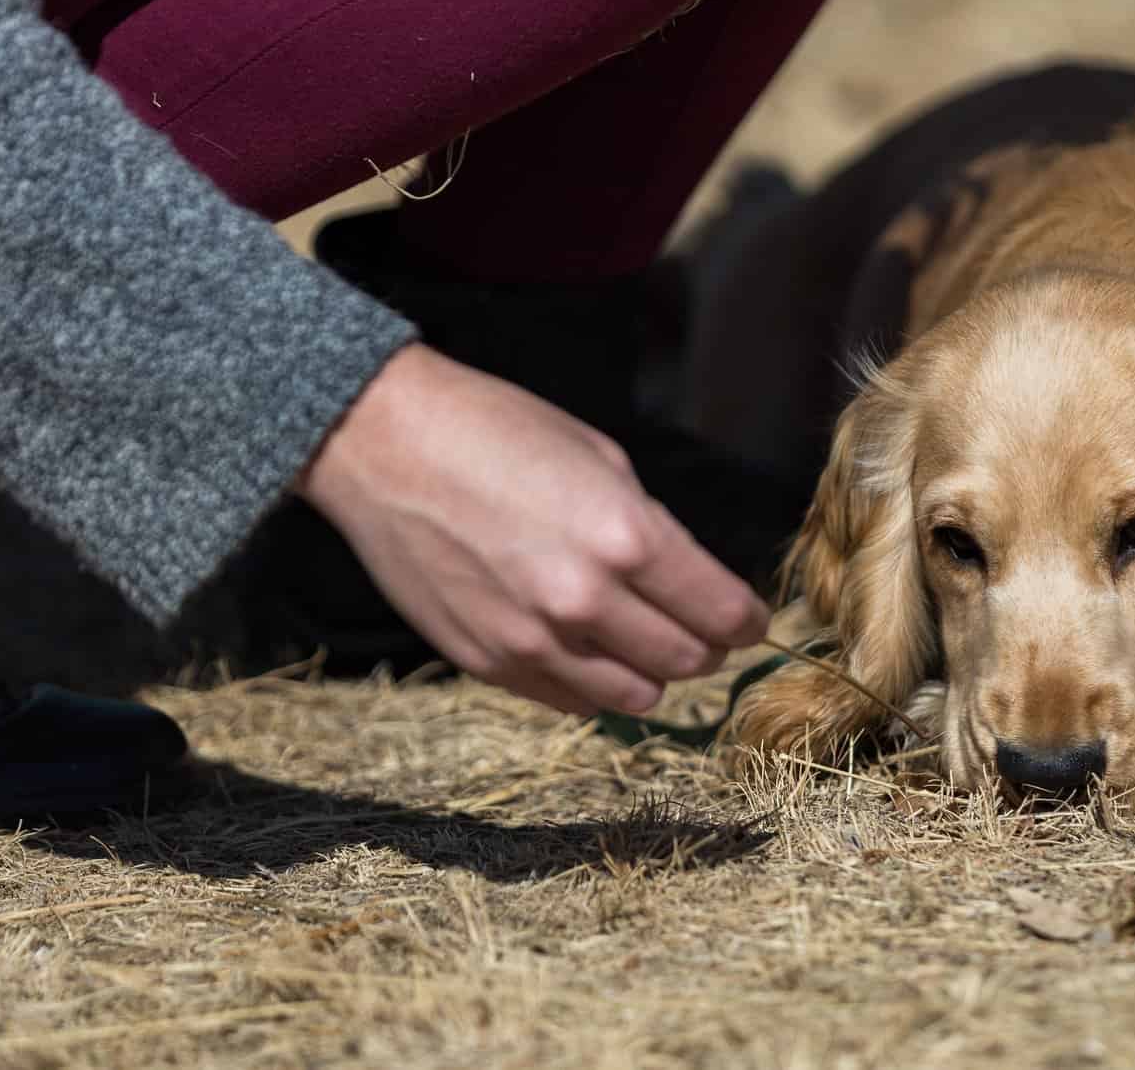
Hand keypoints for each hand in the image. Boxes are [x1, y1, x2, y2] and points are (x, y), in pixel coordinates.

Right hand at [297, 344, 769, 714]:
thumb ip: (652, 532)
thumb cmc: (495, 433)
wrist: (384, 444)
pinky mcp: (488, 662)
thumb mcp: (600, 460)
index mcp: (624, 538)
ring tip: (644, 640)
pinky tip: (586, 646)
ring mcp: (532, 641)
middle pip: (687, 661)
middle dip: (707, 645)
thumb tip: (690, 585)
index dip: (748, 619)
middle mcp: (583, 601)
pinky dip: (592, 683)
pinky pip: (569, 700)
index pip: (722, 612)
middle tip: (704, 627)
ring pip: (634, 696)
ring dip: (652, 672)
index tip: (750, 617)